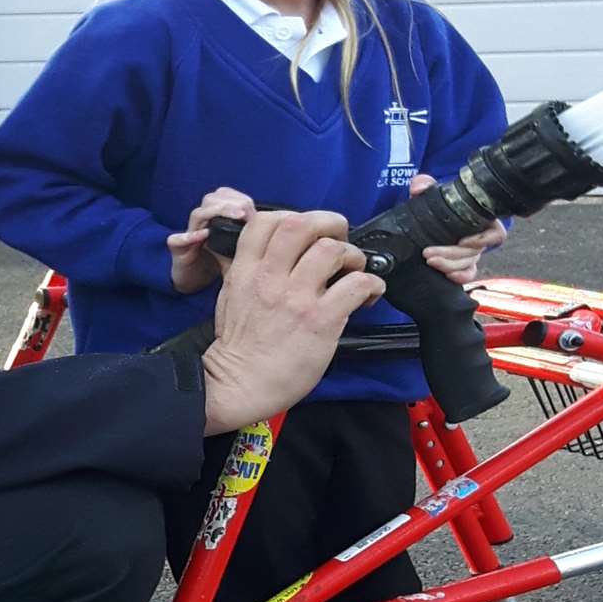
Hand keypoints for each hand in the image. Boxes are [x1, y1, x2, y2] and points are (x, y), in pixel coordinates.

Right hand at [167, 186, 254, 293]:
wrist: (194, 281)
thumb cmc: (219, 262)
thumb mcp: (240, 248)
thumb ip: (253, 237)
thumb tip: (277, 230)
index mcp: (217, 217)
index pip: (226, 196)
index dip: (240, 198)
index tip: (255, 208)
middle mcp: (202, 222)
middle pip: (212, 199)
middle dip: (231, 203)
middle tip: (246, 212)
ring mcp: (189, 235)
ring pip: (198, 214)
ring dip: (216, 212)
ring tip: (235, 217)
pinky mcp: (178, 250)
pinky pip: (177, 240)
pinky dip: (190, 236)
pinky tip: (203, 235)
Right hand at [200, 210, 383, 433]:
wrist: (240, 385)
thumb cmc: (239, 348)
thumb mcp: (230, 296)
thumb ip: (247, 269)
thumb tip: (267, 252)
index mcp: (246, 270)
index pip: (265, 220)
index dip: (292, 216)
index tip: (307, 231)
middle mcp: (270, 278)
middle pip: (302, 224)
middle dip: (328, 223)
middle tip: (338, 238)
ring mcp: (296, 298)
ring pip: (332, 250)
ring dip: (352, 255)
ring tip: (353, 269)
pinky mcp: (321, 320)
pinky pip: (357, 285)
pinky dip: (371, 284)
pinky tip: (369, 293)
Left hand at [409, 173, 505, 283]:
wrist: (428, 217)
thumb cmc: (438, 202)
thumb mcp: (431, 189)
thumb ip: (425, 184)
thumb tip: (418, 188)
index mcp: (480, 219)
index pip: (496, 233)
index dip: (483, 239)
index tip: (462, 241)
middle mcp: (479, 238)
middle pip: (475, 252)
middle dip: (451, 254)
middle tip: (428, 252)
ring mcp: (471, 253)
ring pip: (468, 264)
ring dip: (448, 265)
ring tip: (429, 260)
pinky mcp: (462, 264)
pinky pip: (468, 275)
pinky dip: (459, 277)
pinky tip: (446, 276)